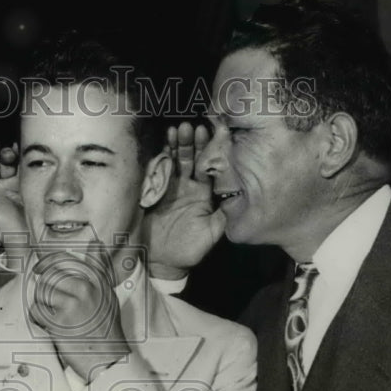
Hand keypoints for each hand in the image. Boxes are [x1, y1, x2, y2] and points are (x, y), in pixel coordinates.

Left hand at [0, 143, 26, 250]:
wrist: (28, 238)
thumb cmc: (3, 225)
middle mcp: (0, 184)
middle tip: (3, 152)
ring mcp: (15, 183)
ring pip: (11, 163)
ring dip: (10, 155)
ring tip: (13, 153)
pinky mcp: (30, 183)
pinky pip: (25, 168)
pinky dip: (23, 159)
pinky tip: (22, 151)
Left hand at [28, 241, 130, 379]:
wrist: (108, 359)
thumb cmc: (107, 329)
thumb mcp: (108, 294)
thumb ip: (99, 269)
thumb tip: (94, 244)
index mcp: (96, 281)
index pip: (66, 259)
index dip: (48, 261)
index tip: (40, 267)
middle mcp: (84, 289)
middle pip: (49, 276)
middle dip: (45, 289)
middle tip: (51, 303)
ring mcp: (71, 304)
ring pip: (41, 292)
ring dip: (42, 304)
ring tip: (54, 316)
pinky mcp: (59, 321)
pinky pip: (37, 310)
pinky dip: (39, 319)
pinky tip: (50, 326)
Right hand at [142, 122, 224, 278]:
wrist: (161, 263)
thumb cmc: (189, 250)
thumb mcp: (212, 234)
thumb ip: (224, 215)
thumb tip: (238, 197)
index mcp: (203, 193)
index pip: (208, 166)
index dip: (209, 151)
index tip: (211, 134)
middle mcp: (186, 186)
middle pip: (190, 158)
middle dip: (191, 142)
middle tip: (191, 127)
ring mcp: (168, 187)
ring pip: (173, 161)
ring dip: (175, 145)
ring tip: (176, 130)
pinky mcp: (152, 191)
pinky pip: (156, 171)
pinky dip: (158, 157)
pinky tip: (160, 143)